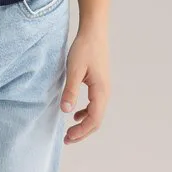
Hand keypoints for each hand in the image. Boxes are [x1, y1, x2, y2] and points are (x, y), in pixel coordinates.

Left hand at [59, 26, 110, 143]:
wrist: (94, 32)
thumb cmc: (84, 49)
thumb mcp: (74, 70)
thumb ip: (71, 90)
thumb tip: (66, 111)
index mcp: (101, 92)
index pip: (94, 120)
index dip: (81, 132)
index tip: (67, 137)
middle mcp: (105, 92)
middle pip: (96, 121)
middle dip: (83, 133)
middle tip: (66, 139)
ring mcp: (103, 88)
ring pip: (96, 114)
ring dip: (84, 125)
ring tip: (70, 131)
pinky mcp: (99, 83)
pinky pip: (94, 105)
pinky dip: (86, 113)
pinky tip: (76, 114)